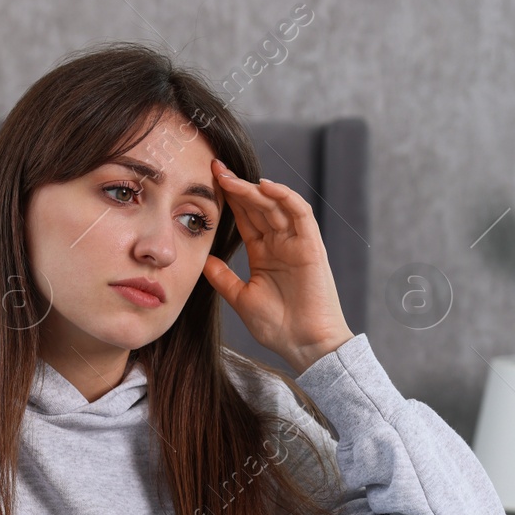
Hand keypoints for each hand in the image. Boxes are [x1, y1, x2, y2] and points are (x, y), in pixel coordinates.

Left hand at [203, 158, 353, 373]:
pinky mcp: (311, 245)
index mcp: (263, 253)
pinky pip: (300, 213)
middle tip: (215, 169)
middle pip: (257, 206)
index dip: (228, 199)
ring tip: (231, 177)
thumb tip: (202, 260)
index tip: (207, 183)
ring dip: (254, 189)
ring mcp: (297, 242)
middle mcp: (280, 243)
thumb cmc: (277, 327)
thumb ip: (223, 277)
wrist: (304, 345)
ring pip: (275, 205)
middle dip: (237, 186)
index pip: (244, 218)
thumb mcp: (241, 298)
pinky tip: (265, 187)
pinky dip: (284, 196)